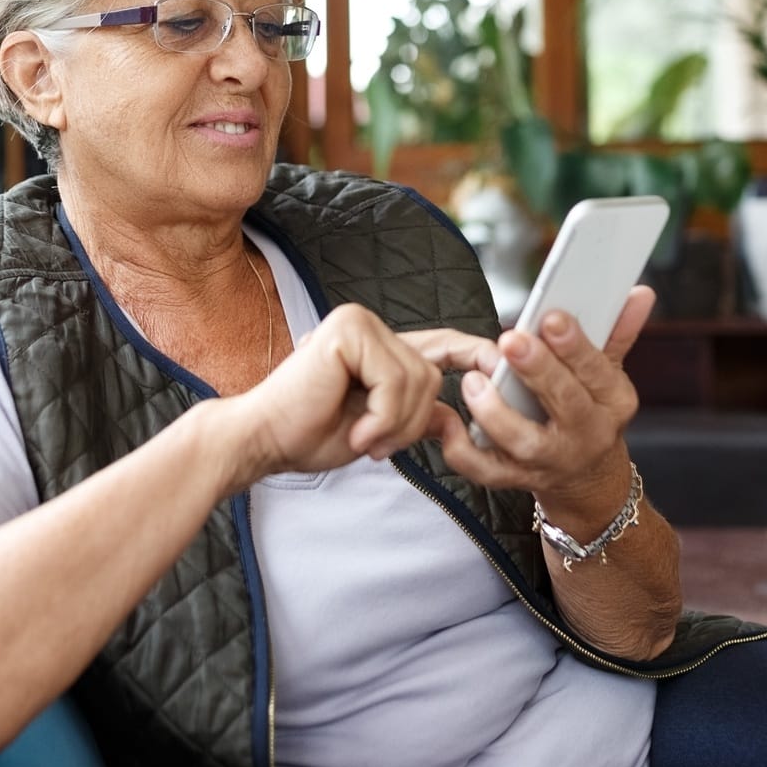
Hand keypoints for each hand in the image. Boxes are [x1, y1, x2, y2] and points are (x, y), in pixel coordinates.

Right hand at [221, 304, 459, 487]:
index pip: (441, 343)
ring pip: (418, 381)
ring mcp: (357, 322)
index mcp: (377, 345)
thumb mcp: (380, 427)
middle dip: (412, 422)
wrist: (264, 440)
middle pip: (432, 375)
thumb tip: (455, 417)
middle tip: (375, 444)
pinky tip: (354, 431)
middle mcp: (368, 325)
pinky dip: (382, 418)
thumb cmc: (310, 434)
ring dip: (395, 425)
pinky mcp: (348, 331)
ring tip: (362, 439)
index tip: (502, 366)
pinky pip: (394, 381)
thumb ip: (415, 413)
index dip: (476, 353)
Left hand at [435, 287, 655, 529]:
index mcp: (614, 402)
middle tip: (512, 340)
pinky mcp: (519, 480)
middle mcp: (587, 434)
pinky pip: (488, 472)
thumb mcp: (609, 375)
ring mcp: (553, 461)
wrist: (588, 481)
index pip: (598, 370)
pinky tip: (449, 422)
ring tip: (474, 381)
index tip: (552, 317)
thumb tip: (639, 293)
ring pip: (526, 442)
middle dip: (538, 370)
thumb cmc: (591, 413)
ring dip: (497, 412)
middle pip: (565, 403)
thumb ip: (617, 332)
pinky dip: (464, 451)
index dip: (575, 345)